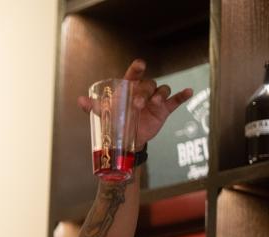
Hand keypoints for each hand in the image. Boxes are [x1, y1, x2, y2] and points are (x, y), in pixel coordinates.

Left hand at [77, 59, 193, 148]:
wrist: (126, 138)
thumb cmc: (116, 120)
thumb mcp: (104, 113)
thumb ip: (93, 106)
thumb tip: (79, 101)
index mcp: (130, 88)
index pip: (134, 75)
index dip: (137, 68)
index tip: (139, 64)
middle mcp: (143, 90)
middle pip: (149, 84)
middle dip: (144, 92)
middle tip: (137, 104)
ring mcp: (155, 99)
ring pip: (162, 90)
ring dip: (160, 94)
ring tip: (155, 102)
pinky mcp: (164, 109)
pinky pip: (176, 100)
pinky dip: (182, 96)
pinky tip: (189, 92)